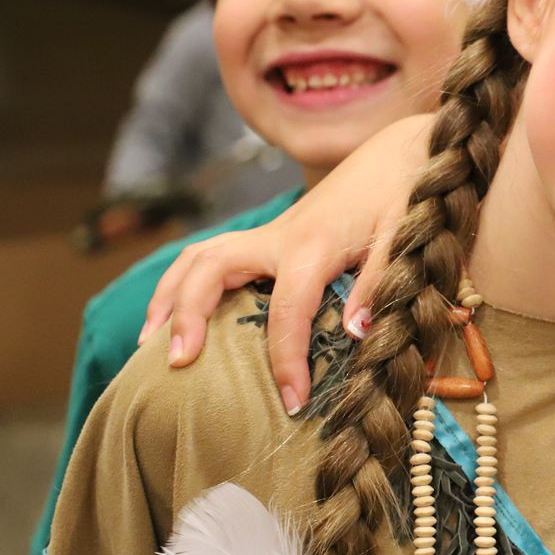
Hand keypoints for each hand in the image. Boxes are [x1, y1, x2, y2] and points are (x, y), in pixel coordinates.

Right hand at [140, 114, 435, 411]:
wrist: (401, 153)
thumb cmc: (405, 195)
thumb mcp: (403, 237)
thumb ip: (378, 284)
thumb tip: (355, 333)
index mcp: (312, 246)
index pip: (287, 310)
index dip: (286, 360)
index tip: (292, 401)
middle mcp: (278, 237)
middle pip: (210, 272)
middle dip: (188, 318)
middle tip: (178, 366)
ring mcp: (268, 234)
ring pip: (197, 259)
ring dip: (168, 299)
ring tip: (148, 347)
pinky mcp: (268, 236)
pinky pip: (208, 256)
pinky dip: (182, 285)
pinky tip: (171, 317)